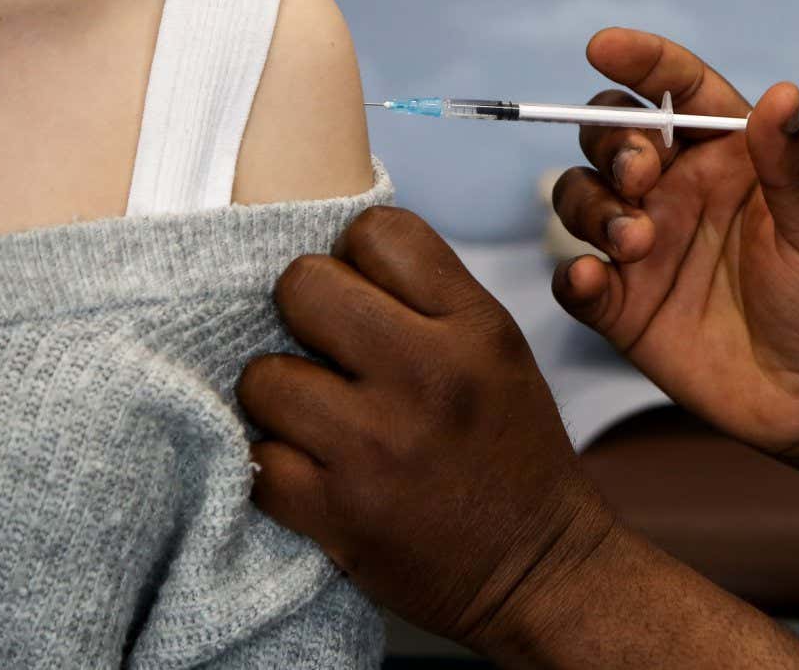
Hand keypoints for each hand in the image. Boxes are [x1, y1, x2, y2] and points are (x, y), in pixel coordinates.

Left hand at [236, 207, 614, 654]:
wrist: (540, 568)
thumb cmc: (513, 452)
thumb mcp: (500, 353)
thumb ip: (430, 299)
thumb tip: (334, 257)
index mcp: (475, 328)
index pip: (375, 231)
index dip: (356, 257)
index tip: (364, 295)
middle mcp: (427, 375)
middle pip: (302, 285)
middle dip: (304, 314)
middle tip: (327, 352)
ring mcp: (377, 445)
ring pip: (262, 377)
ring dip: (281, 397)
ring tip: (317, 418)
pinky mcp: (338, 512)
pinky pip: (258, 458)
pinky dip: (277, 466)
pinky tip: (316, 471)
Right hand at [551, 28, 798, 457]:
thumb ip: (794, 163)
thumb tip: (782, 91)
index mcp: (726, 158)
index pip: (675, 91)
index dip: (641, 61)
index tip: (605, 47)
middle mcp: (675, 192)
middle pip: (610, 137)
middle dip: (610, 142)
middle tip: (641, 176)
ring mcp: (642, 248)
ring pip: (578, 197)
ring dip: (592, 208)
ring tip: (636, 243)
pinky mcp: (620, 306)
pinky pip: (573, 278)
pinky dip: (572, 274)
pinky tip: (595, 281)